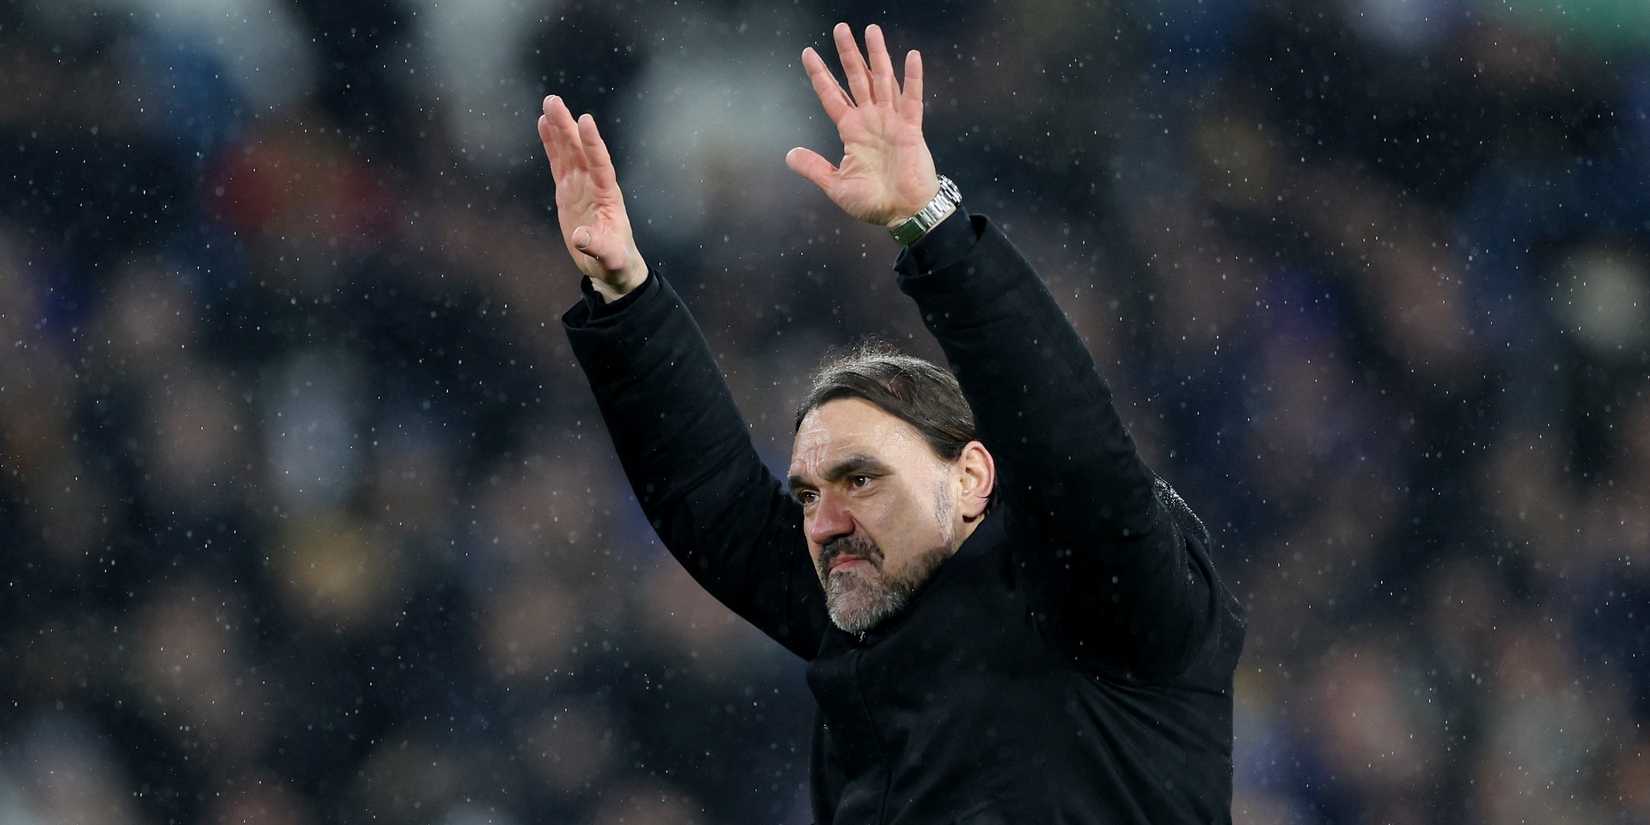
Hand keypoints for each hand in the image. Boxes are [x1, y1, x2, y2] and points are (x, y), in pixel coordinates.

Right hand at [537, 95, 646, 300]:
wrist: (611, 264)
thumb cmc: (615, 260)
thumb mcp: (609, 257)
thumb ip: (597, 246)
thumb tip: (580, 238)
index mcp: (607, 195)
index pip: (600, 164)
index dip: (592, 143)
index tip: (585, 120)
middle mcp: (595, 184)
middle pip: (580, 150)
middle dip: (567, 126)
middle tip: (553, 101)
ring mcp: (581, 185)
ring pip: (568, 151)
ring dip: (559, 128)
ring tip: (549, 104)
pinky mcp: (568, 189)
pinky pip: (558, 162)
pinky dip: (551, 144)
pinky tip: (543, 123)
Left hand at [786, 23, 938, 227]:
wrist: (903, 213)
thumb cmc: (874, 202)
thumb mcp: (837, 186)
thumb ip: (814, 168)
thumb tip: (789, 156)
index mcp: (851, 131)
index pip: (832, 96)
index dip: (820, 75)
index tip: (808, 53)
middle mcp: (870, 120)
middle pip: (856, 79)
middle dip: (847, 54)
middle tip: (839, 29)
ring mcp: (891, 121)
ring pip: (882, 80)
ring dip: (877, 55)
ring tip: (871, 30)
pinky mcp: (911, 129)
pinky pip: (912, 99)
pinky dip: (912, 78)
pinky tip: (911, 56)